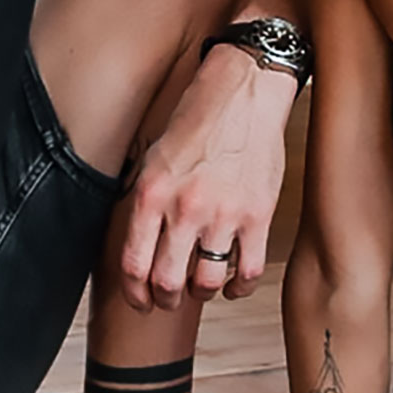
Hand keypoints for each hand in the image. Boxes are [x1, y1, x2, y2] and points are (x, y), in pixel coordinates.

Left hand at [117, 47, 294, 308]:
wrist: (244, 92)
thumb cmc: (198, 119)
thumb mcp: (154, 157)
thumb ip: (148, 203)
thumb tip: (141, 245)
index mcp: (152, 193)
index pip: (134, 264)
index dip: (134, 293)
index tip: (140, 300)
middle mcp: (185, 208)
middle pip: (168, 282)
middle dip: (165, 299)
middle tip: (168, 298)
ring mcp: (224, 214)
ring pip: (207, 282)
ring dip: (201, 293)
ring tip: (201, 287)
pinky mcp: (258, 215)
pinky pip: (248, 271)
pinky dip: (239, 288)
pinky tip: (232, 284)